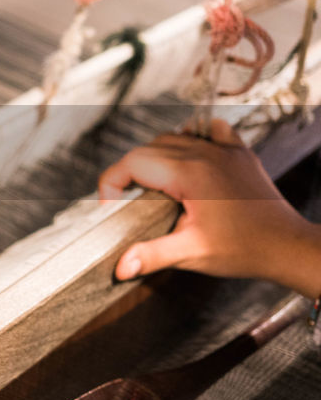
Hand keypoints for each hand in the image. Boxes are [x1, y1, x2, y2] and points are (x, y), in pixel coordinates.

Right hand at [98, 119, 320, 294]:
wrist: (289, 246)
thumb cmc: (246, 249)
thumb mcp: (193, 253)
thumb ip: (152, 255)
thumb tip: (120, 267)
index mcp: (189, 173)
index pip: (131, 162)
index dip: (111, 183)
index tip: (111, 208)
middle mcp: (205, 154)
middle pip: (147, 149)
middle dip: (128, 173)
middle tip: (128, 202)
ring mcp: (224, 150)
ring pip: (173, 138)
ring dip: (155, 157)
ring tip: (153, 187)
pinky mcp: (239, 154)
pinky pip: (211, 131)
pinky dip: (194, 138)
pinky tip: (190, 157)